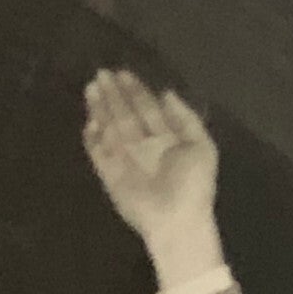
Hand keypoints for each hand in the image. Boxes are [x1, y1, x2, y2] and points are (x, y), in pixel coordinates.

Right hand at [82, 69, 223, 283]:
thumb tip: (167, 93)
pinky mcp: (109, 173)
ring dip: (100, 108)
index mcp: (168, 140)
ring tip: (92, 87)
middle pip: (126, 114)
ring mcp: (126, 159)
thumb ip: (187, 119)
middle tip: (102, 73)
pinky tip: (89, 121)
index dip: (136, 91)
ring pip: (110, 127)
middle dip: (115, 94)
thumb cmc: (193, 185)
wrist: (176, 219)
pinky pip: (97, 151)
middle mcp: (145, 147)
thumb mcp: (202, 147)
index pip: (148, 109)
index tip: (124, 73)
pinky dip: (92, 137)